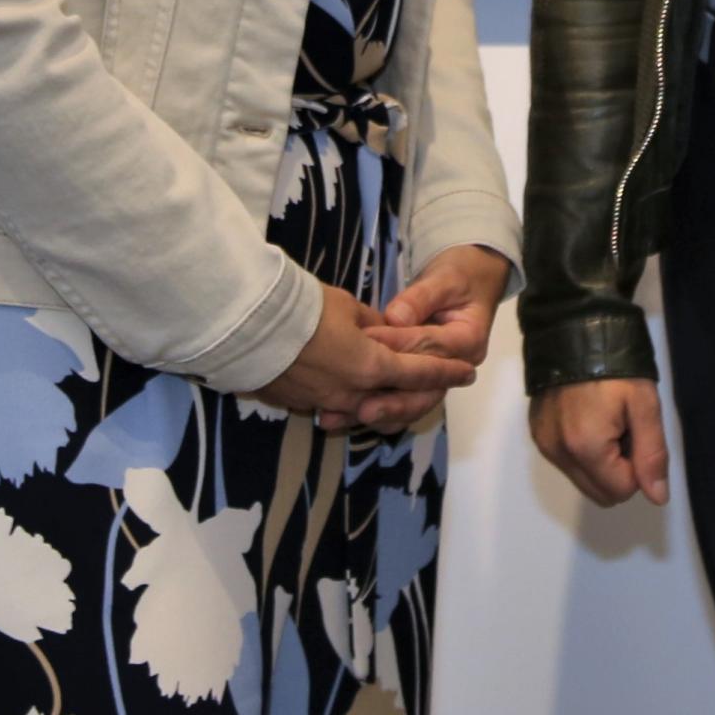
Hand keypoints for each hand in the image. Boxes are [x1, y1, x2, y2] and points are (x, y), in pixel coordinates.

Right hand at [247, 278, 469, 430]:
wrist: (247, 326)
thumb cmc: (303, 308)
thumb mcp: (346, 307)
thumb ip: (370, 325)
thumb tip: (378, 332)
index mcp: (371, 367)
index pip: (419, 374)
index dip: (446, 372)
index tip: (467, 373)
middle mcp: (353, 393)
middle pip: (395, 400)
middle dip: (420, 393)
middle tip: (440, 387)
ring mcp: (323, 402)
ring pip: (363, 408)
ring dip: (381, 401)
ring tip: (393, 393)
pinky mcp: (297, 404)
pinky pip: (332, 405)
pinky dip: (346, 401)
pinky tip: (348, 393)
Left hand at [355, 247, 510, 425]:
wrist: (470, 283)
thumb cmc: (458, 277)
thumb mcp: (444, 279)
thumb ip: (420, 298)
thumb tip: (395, 318)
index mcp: (469, 340)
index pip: (430, 347)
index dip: (397, 345)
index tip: (365, 342)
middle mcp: (458, 367)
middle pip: (427, 392)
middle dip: (393, 401)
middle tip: (360, 406)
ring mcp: (441, 378)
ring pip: (413, 404)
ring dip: (382, 413)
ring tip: (351, 416)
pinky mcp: (423, 381)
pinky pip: (403, 401)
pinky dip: (377, 409)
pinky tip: (347, 414)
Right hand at [528, 376, 670, 508]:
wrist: (574, 328)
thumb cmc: (616, 366)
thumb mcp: (644, 404)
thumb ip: (652, 453)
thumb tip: (658, 498)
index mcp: (585, 448)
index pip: (621, 491)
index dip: (637, 467)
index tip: (635, 432)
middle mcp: (558, 453)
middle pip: (600, 493)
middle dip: (618, 470)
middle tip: (624, 429)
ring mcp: (543, 444)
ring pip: (583, 480)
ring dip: (601, 462)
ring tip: (606, 421)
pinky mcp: (537, 433)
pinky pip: (566, 462)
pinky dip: (582, 451)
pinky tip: (587, 418)